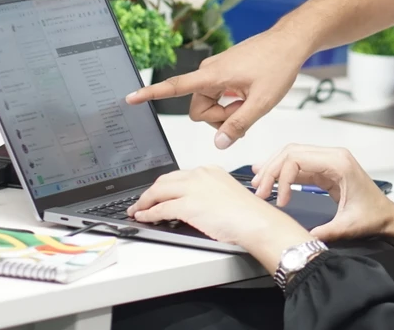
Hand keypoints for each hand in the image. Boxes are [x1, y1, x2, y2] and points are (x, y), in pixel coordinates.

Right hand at [125, 27, 310, 148]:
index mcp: (213, 76)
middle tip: (246, 110)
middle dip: (219, 118)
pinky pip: (218, 96)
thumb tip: (218, 143)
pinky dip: (231, 102)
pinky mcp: (224, 72)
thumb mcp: (262, 102)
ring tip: (251, 100)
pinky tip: (249, 97)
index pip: (174, 87)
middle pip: (199, 110)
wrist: (290, 42)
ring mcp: (216, 71)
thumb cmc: (278, 65)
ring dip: (228, 111)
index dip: (151, 93)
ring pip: (210, 105)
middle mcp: (209, 72)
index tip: (130, 98)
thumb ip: (239, 125)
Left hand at [128, 166, 307, 250]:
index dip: (163, 186)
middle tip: (142, 202)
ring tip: (137, 210)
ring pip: (158, 192)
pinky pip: (160, 208)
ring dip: (144, 202)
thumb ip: (208, 194)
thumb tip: (192, 205)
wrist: (257, 222)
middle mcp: (199, 175)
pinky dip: (148, 213)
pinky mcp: (188, 205)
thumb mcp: (226, 194)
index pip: (178, 175)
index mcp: (209, 171)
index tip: (157, 192)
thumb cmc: (248, 214)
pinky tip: (144, 217)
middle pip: (164, 180)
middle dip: (149, 192)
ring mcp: (193, 189)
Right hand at [253, 145, 393, 242]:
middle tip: (259, 189)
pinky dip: (283, 171)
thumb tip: (303, 238)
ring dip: (275, 168)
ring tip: (259, 183)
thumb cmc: (373, 216)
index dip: (283, 179)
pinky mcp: (325, 168)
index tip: (280, 201)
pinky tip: (269, 176)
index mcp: (339, 163)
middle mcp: (333, 156)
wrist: (387, 216)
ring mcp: (329, 160)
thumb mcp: (349, 227)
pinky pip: (299, 164)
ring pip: (293, 155)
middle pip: (292, 152)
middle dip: (272, 169)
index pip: (298, 159)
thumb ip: (326, 232)